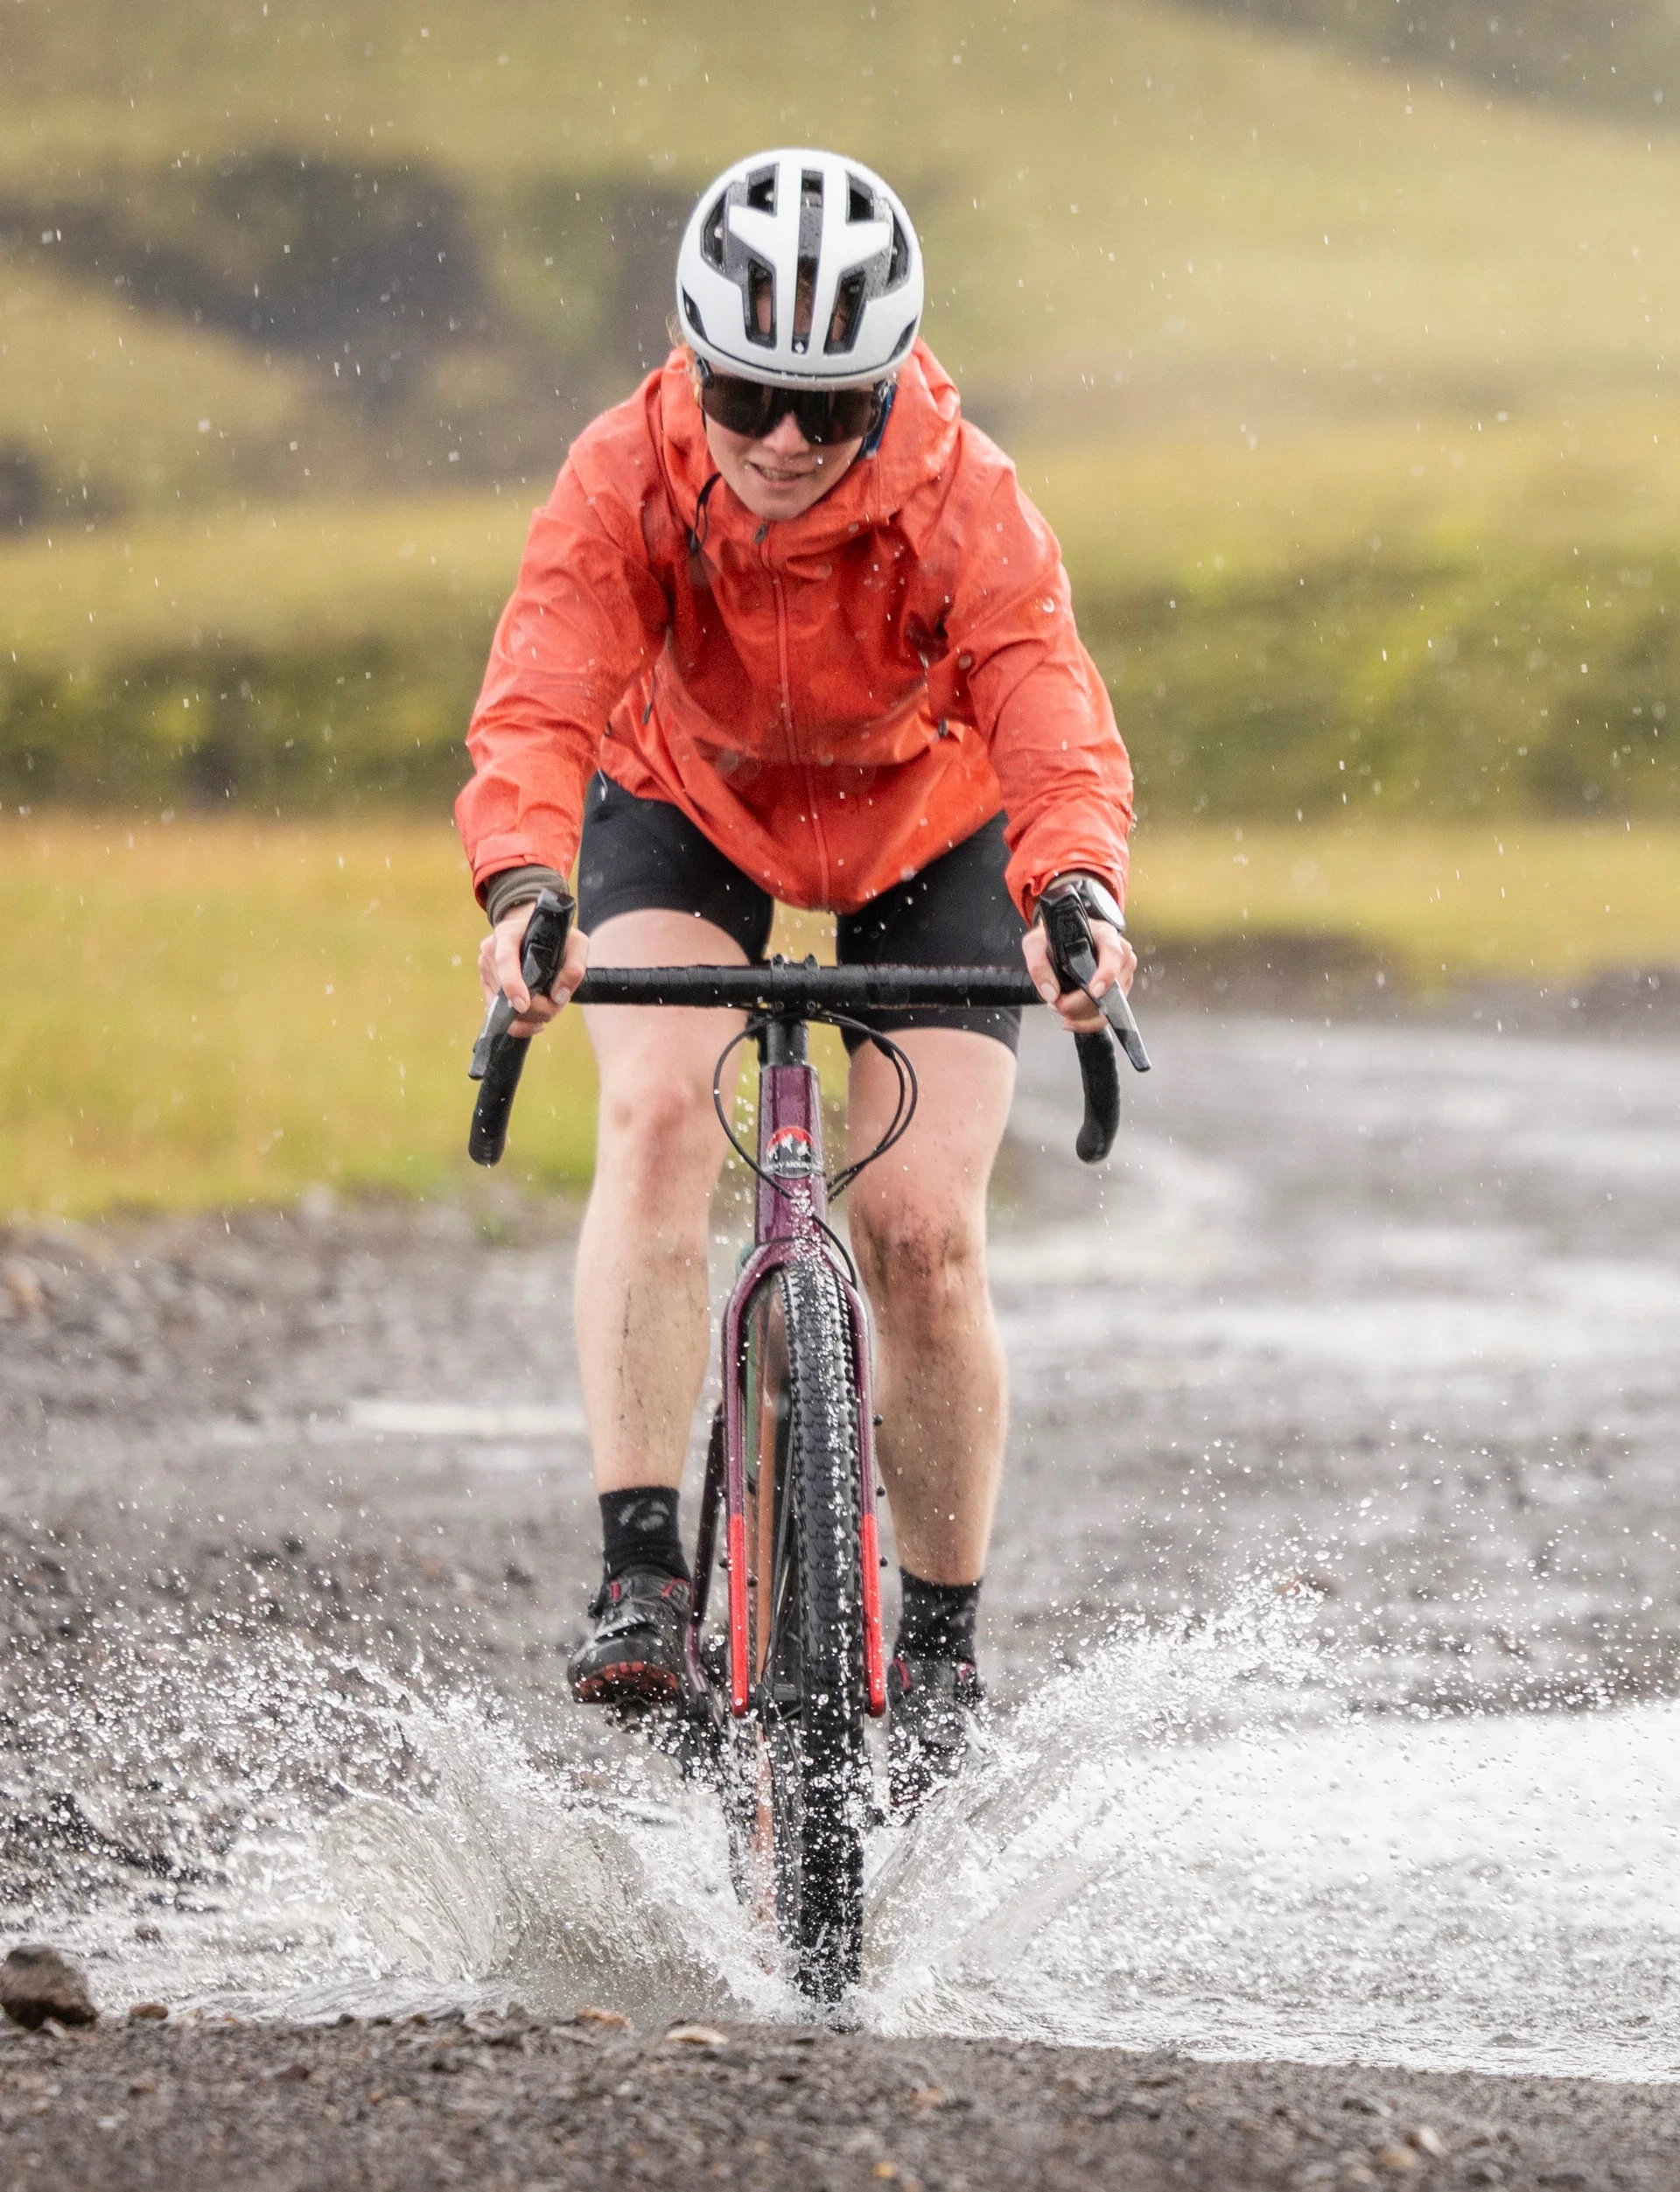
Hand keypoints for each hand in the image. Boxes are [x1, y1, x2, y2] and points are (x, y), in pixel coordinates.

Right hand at [477, 903, 590, 1035]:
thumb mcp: (576, 943)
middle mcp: (491, 950)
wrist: (535, 932)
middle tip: (558, 1003)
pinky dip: (520, 1023)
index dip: (512, 984)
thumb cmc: (555, 936)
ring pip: (504, 1008)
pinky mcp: (486, 985)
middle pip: (507, 993)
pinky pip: (497, 1015)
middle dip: (537, 1007)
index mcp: (508, 934)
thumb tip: (558, 996)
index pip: (505, 960)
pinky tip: (537, 1020)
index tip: (523, 1005)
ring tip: (549, 1002)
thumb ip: (574, 967)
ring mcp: (486, 969)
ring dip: (532, 1014)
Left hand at [1020, 918, 1136, 1033]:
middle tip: (1057, 1004)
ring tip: (1059, 1005)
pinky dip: (1087, 1022)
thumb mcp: (1036, 943)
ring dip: (1082, 1013)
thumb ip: (1038, 965)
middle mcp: (1119, 953)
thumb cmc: (1055, 938)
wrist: (1063, 941)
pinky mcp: (1118, 990)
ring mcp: (1121, 973)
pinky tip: (1071, 1019)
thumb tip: (1050, 993)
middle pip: (1112, 987)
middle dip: (1081, 1003)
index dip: (1106, 974)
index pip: (1113, 954)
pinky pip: (1107, 1014)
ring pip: (1110, 1005)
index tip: (1094, 991)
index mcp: (1104, 935)